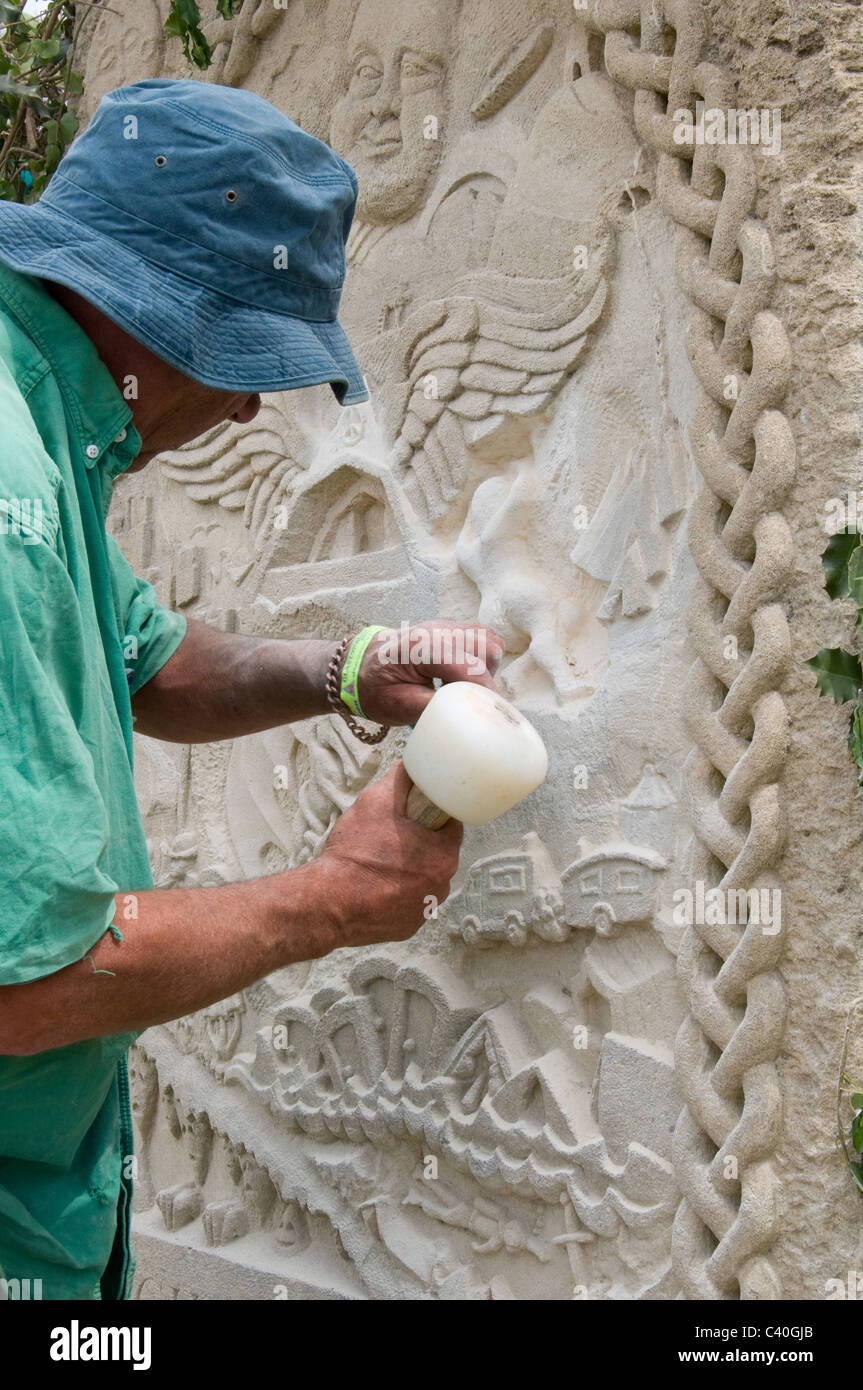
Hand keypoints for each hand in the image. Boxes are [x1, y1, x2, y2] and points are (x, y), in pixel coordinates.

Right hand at [314, 762, 462, 947]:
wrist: (328, 902)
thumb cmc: (355, 853)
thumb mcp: (376, 801)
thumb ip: (399, 779)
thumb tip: (409, 766)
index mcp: (444, 855)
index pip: (451, 825)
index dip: (433, 814)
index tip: (416, 812)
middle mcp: (442, 886)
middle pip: (437, 853)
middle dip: (419, 842)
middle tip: (392, 834)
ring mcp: (424, 910)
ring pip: (422, 878)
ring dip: (408, 869)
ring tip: (380, 860)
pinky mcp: (407, 927)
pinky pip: (407, 902)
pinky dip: (395, 893)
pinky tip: (375, 884)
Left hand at [355, 620, 503, 725]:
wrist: (357, 666)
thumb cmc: (374, 688)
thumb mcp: (398, 706)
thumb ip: (433, 707)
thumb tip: (465, 712)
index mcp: (422, 647)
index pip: (471, 667)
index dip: (486, 691)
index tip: (490, 712)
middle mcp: (437, 629)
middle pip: (487, 647)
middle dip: (487, 676)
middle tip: (469, 697)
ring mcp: (444, 625)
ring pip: (487, 640)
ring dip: (485, 665)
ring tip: (462, 685)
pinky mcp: (448, 628)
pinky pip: (479, 638)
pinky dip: (479, 657)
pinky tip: (459, 675)